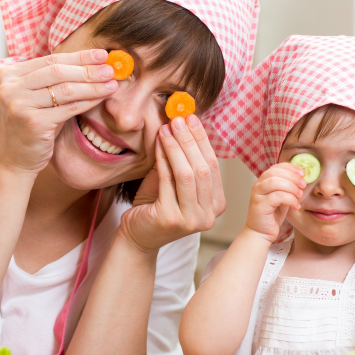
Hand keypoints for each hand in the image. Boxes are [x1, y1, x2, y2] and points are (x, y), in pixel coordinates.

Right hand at [0, 49, 117, 173]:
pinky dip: (88, 101)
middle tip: (110, 69)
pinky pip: (68, 108)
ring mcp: (19, 104)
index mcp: (9, 74)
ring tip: (112, 83)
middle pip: (58, 71)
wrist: (13, 161)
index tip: (101, 55)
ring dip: (93, 85)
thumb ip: (54, 81)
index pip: (50, 60)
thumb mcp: (36, 99)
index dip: (79, 57)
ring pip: (66, 89)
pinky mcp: (33, 122)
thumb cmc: (30, 128)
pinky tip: (102, 98)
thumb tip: (92, 64)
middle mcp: (10, 87)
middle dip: (88, 69)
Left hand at [120, 114, 224, 251]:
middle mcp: (209, 215)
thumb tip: (183, 123)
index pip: (214, 166)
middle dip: (190, 140)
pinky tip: (158, 144)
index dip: (202, 140)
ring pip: (188, 174)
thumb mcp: (174, 180)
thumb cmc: (155, 206)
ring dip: (177, 147)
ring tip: (166, 128)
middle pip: (203, 169)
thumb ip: (181, 159)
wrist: (138, 235)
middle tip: (178, 119)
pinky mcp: (171, 219)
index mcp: (216, 205)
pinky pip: (169, 181)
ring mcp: (192, 220)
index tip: (192, 118)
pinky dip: (164, 159)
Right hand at [243, 163, 305, 242]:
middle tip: (303, 185)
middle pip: (276, 172)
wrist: (260, 233)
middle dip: (293, 177)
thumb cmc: (272, 215)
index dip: (291, 168)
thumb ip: (288, 188)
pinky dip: (290, 199)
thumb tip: (302, 179)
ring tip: (300, 195)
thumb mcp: (282, 198)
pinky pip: (277, 197)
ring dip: (291, 187)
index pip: (276, 167)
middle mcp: (258, 185)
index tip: (302, 174)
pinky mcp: (259, 205)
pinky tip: (296, 206)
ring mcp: (257, 195)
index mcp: (263, 181)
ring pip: (275, 182)